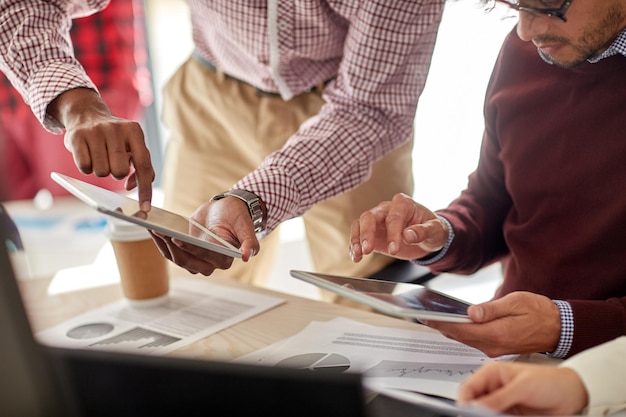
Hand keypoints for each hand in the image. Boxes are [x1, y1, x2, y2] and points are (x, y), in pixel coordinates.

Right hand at [47, 88, 154, 209]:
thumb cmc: (115, 138)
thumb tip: (132, 187)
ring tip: (99, 156)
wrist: (87, 115)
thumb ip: (142, 167)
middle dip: (116, 173)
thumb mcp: (133, 145)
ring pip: (101, 172)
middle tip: (112, 161)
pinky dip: (87, 168)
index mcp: (134, 131)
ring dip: (101, 170)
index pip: (143, 165)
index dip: (145, 189)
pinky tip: (87, 155)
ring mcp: (95, 131)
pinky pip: (85, 167)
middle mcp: (115, 128)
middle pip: (120, 172)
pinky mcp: (76, 136)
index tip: (145, 208)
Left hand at [151, 197, 260, 274]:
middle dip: (171, 247)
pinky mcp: (185, 252)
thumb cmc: (237, 216)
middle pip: (186, 261)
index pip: (204, 256)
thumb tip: (247, 256)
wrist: (226, 210)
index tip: (177, 238)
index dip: (190, 249)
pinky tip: (154, 229)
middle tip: (161, 232)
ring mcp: (196, 259)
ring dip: (163, 244)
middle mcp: (210, 264)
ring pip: (175, 258)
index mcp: (224, 259)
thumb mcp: (244, 225)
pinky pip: (170, 251)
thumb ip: (249, 241)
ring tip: (154, 228)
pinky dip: (161, 241)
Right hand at [350, 193, 448, 261]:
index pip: (394, 217)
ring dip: (357, 239)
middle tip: (368, 249)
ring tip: (358, 254)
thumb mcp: (435, 230)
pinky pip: (358, 236)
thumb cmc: (432, 230)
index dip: (392, 233)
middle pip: (369, 216)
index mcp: (403, 204)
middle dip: (367, 233)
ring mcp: (377, 220)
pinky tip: (356, 258)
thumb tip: (408, 235)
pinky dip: (355, 247)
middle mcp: (387, 209)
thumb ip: (423, 231)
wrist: (428, 237)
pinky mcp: (372, 233)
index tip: (394, 250)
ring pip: (360, 224)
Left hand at [423, 292, 560, 356]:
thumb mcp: (516, 302)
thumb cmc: (539, 312)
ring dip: (450, 330)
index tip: (426, 317)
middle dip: (441, 326)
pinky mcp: (497, 347)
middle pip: (459, 336)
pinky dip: (462, 332)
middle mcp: (493, 345)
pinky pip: (474, 340)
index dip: (441, 323)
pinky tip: (454, 322)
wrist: (558, 328)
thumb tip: (471, 312)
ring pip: (465, 339)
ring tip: (434, 317)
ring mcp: (495, 349)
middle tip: (423, 315)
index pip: (461, 330)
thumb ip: (492, 309)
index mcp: (497, 333)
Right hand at [458, 361, 587, 414]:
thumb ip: (498, 398)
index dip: (464, 401)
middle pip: (474, 403)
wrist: (573, 395)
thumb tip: (476, 406)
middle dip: (474, 412)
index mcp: (491, 373)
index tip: (467, 413)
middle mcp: (493, 388)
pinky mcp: (509, 415)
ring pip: (483, 414)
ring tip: (499, 416)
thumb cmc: (550, 382)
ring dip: (484, 416)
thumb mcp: (522, 388)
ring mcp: (501, 403)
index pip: (468, 388)